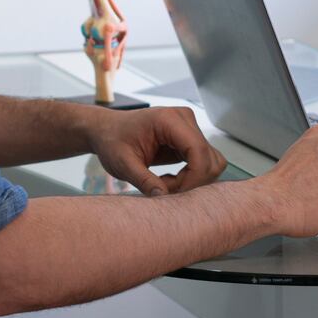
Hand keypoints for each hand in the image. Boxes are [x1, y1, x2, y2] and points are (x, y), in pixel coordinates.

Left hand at [85, 105, 226, 195]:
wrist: (107, 131)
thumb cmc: (112, 141)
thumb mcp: (123, 164)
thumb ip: (144, 181)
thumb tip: (163, 198)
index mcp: (168, 119)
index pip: (198, 149)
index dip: (194, 177)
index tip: (175, 194)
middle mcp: (185, 119)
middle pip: (208, 158)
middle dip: (191, 181)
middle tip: (164, 189)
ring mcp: (190, 128)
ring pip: (210, 162)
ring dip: (192, 180)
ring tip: (164, 184)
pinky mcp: (190, 139)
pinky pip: (203, 163)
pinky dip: (190, 177)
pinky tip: (168, 179)